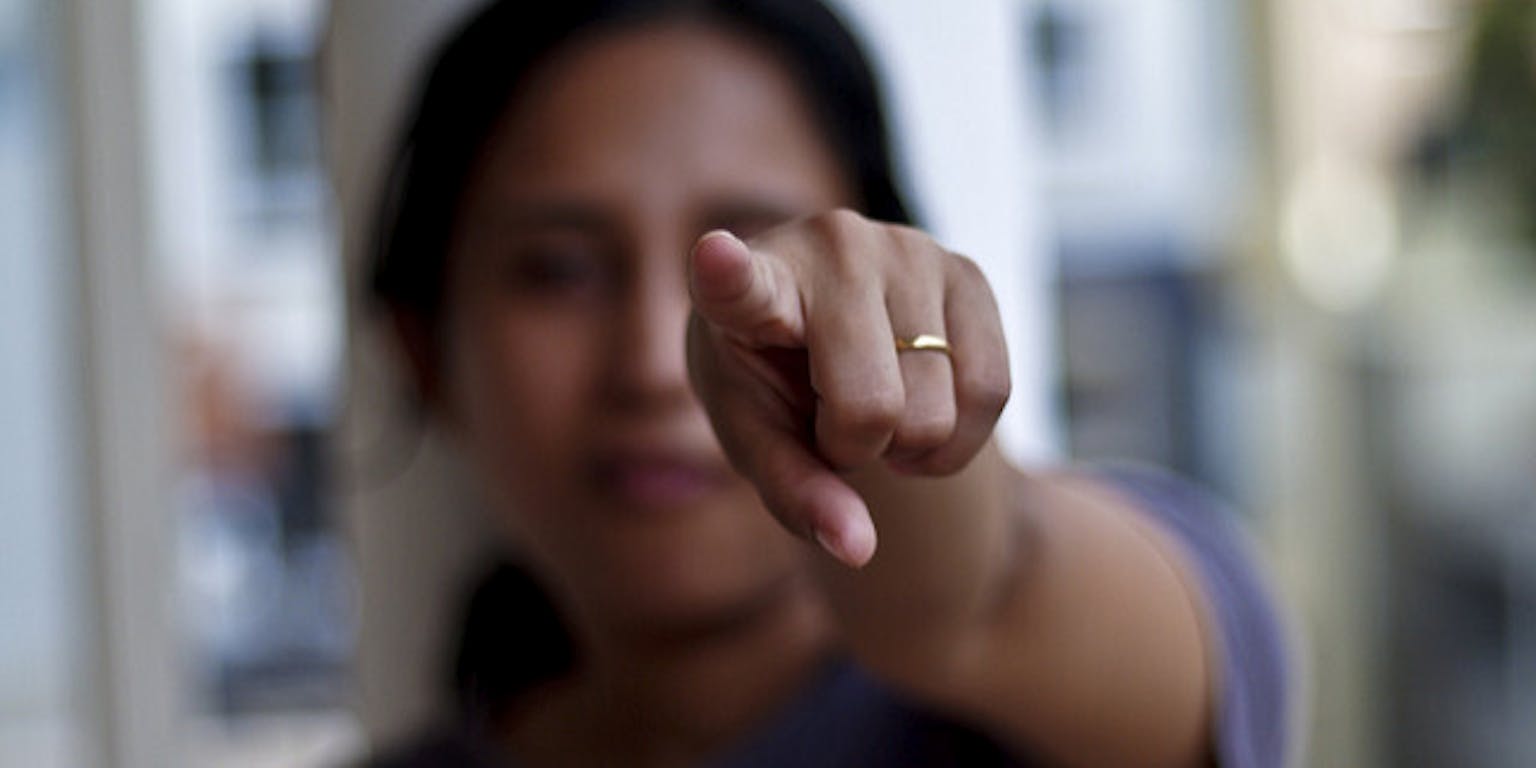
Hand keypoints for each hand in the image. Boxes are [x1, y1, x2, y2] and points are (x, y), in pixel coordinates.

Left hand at [686, 209, 1009, 567]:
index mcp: (755, 285)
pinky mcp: (967, 271)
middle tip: (831, 421)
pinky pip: (993, 391)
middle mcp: (833, 247)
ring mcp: (908, 249)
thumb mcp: (760, 442)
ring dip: (909, 443)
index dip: (729, 275)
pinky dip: (960, 438)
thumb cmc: (770, 384)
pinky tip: (921, 416)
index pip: (740, 283)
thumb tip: (858, 548)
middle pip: (874, 408)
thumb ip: (795, 493)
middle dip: (857, 447)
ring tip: (873, 408)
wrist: (823, 330)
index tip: (715, 256)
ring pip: (938, 409)